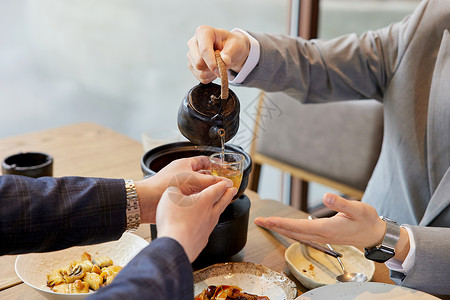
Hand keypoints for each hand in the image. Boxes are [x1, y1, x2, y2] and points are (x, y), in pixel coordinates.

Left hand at [135, 156, 225, 222]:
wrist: (148, 200)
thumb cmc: (165, 184)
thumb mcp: (195, 180)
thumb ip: (213, 181)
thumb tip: (227, 183)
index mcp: (185, 164)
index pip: (204, 160)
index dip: (215, 163)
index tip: (225, 168)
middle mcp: (183, 174)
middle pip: (203, 175)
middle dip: (213, 180)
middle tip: (224, 185)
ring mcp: (180, 186)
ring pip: (198, 188)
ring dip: (207, 191)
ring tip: (218, 196)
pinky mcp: (177, 198)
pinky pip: (193, 198)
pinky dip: (200, 200)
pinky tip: (206, 204)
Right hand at [156, 180, 235, 261]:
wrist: (175, 245)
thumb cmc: (173, 220)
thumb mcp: (170, 195)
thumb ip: (175, 189)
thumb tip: (175, 189)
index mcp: (204, 200)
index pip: (217, 189)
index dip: (222, 184)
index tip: (227, 182)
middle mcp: (210, 213)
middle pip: (223, 202)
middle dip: (228, 195)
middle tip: (233, 190)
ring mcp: (208, 228)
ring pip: (217, 216)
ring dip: (220, 209)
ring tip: (220, 206)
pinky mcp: (202, 240)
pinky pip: (209, 229)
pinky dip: (209, 224)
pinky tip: (205, 225)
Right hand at [187, 25, 249, 82]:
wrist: (229, 49)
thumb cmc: (231, 44)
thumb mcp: (235, 45)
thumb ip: (229, 53)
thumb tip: (225, 61)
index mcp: (203, 32)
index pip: (204, 50)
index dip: (212, 62)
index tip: (220, 69)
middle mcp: (193, 42)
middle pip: (199, 63)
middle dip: (212, 68)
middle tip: (222, 64)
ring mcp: (191, 55)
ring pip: (199, 72)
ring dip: (212, 73)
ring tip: (219, 65)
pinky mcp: (191, 66)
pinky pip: (200, 78)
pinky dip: (210, 77)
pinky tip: (214, 69)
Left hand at [254, 193, 386, 248]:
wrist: (375, 235)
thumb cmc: (368, 221)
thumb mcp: (358, 209)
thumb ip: (342, 203)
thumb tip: (326, 196)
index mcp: (327, 230)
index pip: (299, 227)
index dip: (282, 223)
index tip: (268, 220)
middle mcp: (322, 235)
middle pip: (293, 232)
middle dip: (275, 227)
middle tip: (259, 221)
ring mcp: (322, 237)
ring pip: (296, 235)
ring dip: (280, 229)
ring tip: (267, 223)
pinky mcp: (323, 236)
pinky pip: (302, 235)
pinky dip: (290, 230)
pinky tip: (284, 228)